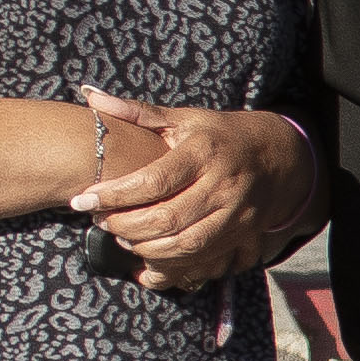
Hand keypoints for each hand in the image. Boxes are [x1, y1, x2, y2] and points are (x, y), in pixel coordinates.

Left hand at [72, 88, 317, 291]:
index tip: (83, 200)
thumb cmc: (219, 135)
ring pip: (183, 246)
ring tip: (121, 238)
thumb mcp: (183, 118)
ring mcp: (235, 215)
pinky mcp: (240, 236)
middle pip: (166, 219)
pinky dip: (170, 264)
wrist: (276, 157)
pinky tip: (147, 256)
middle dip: (125, 226)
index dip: (114, 194)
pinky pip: (200, 261)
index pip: (153, 180)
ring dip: (144, 248)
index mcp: (204, 152)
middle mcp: (223, 186)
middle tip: (101, 222)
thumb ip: (136, 112)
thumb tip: (89, 96)